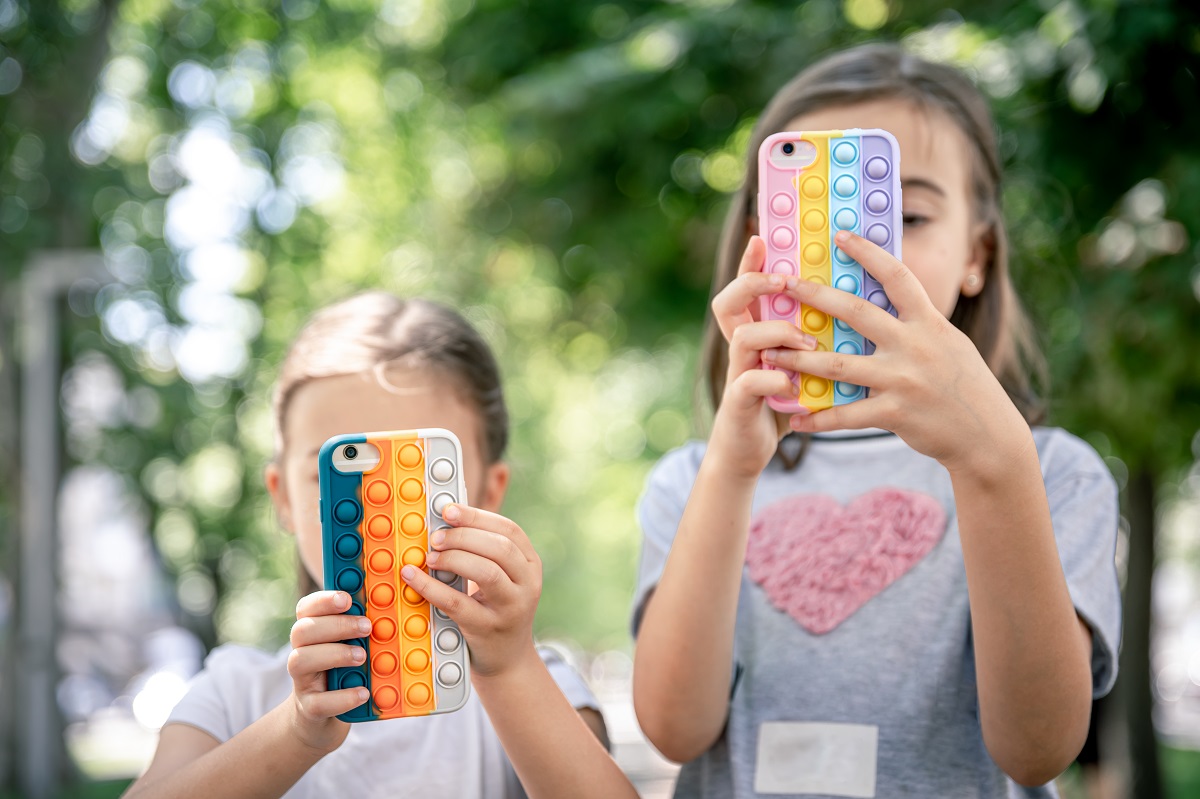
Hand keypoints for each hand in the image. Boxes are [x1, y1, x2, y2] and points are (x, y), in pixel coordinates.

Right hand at [286, 591, 372, 752]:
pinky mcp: (309, 708)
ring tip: (362, 657)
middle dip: (336, 625)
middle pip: (302, 631)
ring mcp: (302, 681)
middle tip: (367, 627)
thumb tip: (386, 600)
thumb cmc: (341, 673)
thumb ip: (360, 626)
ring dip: (335, 655)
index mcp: (312, 633)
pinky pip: (318, 702)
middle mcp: (301, 653)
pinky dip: (342, 696)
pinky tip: (363, 692)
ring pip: (301, 661)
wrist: (321, 718)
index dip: (323, 600)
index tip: (347, 598)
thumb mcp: (351, 646)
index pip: (306, 608)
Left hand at [400, 504, 541, 678]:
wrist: (507, 660)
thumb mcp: (500, 578)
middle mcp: (527, 583)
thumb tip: (441, 524)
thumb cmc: (494, 609)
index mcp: (530, 563)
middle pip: (500, 547)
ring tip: (430, 557)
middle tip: (435, 538)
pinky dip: (431, 588)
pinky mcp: (488, 628)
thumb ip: (480, 552)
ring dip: (453, 558)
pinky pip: (457, 603)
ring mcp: (512, 607)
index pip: (509, 530)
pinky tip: (413, 577)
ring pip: (486, 572)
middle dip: (463, 536)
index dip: (476, 516)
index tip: (448, 510)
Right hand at [709, 235, 818, 478]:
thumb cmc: (780, 400)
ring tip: (807, 342)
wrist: (748, 448)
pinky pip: (749, 382)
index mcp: (755, 331)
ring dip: (776, 334)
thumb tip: (850, 301)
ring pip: (742, 337)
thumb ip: (808, 333)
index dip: (750, 262)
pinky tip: (794, 388)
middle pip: (729, 302)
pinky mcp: (739, 403)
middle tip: (783, 282)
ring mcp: (737, 373)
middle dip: (754, 284)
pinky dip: (774, 381)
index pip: (746, 287)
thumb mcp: (793, 361)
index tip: (762, 238)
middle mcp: (741, 347)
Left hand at [763, 229, 1027, 472]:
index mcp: (928, 322)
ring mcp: (903, 380)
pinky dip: (819, 418)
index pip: (897, 277)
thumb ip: (917, 323)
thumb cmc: (964, 386)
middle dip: (815, 296)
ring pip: (838, 365)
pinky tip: (797, 421)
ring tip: (769, 355)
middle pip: (855, 312)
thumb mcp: (949, 343)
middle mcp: (914, 346)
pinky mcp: (895, 413)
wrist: (987, 436)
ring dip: (798, 360)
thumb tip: (890, 297)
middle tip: (782, 284)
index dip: (868, 253)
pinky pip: (847, 415)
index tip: (840, 235)